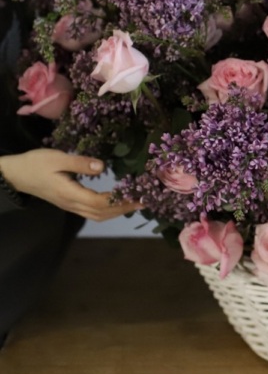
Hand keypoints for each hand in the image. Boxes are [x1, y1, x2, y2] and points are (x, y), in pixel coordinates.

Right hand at [0, 149, 140, 220]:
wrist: (16, 175)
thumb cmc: (36, 164)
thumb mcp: (58, 158)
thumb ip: (80, 163)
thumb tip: (102, 167)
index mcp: (70, 194)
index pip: (100, 203)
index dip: (120, 201)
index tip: (137, 195)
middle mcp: (72, 204)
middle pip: (102, 213)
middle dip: (124, 208)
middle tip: (145, 200)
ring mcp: (71, 206)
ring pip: (98, 215)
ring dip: (118, 211)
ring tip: (136, 203)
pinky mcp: (70, 203)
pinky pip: (93, 211)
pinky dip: (109, 210)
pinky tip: (118, 203)